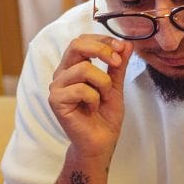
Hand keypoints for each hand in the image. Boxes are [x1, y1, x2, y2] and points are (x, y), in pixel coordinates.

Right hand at [47, 35, 132, 160]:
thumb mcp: (116, 86)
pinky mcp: (56, 100)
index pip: (83, 40)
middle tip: (117, 63)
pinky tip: (91, 109)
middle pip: (77, 45)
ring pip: (84, 69)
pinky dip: (94, 99)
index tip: (122, 48)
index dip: (103, 40)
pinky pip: (81, 89)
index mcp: (74, 67)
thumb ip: (118, 66)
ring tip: (103, 98)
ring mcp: (57, 87)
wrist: (101, 143)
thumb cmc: (105, 117)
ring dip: (103, 84)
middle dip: (102, 50)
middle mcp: (62, 73)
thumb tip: (126, 43)